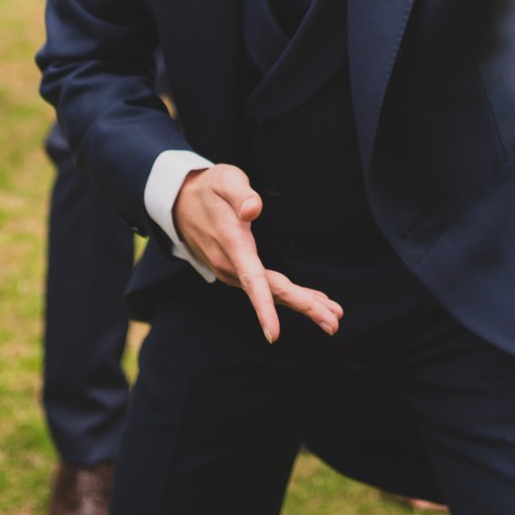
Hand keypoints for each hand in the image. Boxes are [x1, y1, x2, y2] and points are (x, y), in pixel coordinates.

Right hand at [173, 165, 342, 343]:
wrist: (180, 203)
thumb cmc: (209, 189)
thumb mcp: (225, 180)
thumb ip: (240, 194)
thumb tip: (254, 209)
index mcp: (232, 244)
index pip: (252, 280)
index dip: (264, 308)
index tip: (273, 335)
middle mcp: (232, 266)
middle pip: (272, 292)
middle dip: (304, 307)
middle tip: (333, 323)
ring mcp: (234, 272)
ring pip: (273, 292)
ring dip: (304, 304)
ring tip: (333, 317)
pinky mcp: (239, 271)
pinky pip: (268, 288)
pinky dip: (293, 295)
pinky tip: (314, 300)